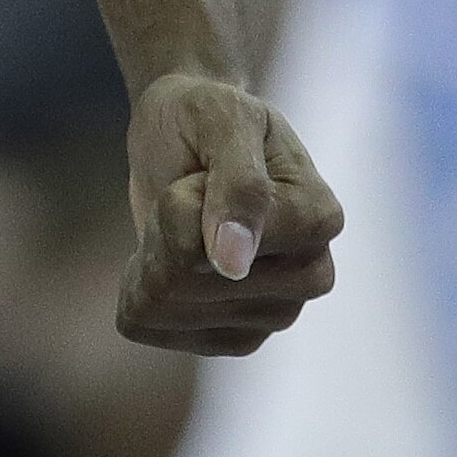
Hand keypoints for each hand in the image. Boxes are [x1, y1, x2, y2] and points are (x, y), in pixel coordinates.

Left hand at [115, 69, 339, 353]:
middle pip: (187, 279)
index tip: (206, 168)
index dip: (184, 199)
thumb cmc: (209, 116)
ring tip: (181, 218)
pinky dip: (137, 283)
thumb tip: (234, 265)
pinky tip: (167, 254)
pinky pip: (147, 324)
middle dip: (166, 225)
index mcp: (319, 220)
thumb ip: (238, 185)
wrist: (188, 132)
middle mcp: (307, 279)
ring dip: (152, 249)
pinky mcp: (230, 340)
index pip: (215, 243)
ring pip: (164, 303)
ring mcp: (271, 317)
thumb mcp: (222, 120)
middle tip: (189, 191)